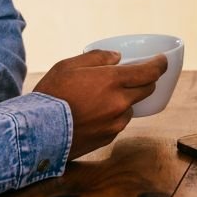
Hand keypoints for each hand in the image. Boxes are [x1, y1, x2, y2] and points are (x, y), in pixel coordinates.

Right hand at [33, 50, 166, 158]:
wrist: (36, 133)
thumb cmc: (51, 95)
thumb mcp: (68, 66)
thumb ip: (96, 58)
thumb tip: (117, 58)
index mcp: (112, 81)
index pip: (150, 72)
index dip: (160, 65)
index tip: (161, 61)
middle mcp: (119, 103)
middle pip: (147, 90)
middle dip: (145, 81)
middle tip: (134, 75)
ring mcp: (115, 123)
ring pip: (131, 108)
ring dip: (125, 100)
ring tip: (102, 98)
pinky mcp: (108, 138)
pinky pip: (118, 123)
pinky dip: (113, 116)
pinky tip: (94, 114)